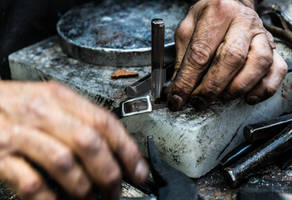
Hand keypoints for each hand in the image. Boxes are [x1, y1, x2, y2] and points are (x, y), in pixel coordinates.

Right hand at [0, 81, 148, 199]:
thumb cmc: (16, 104)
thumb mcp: (51, 101)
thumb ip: (80, 121)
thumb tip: (113, 150)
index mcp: (60, 97)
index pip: (104, 122)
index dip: (127, 150)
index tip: (139, 171)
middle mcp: (42, 113)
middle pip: (89, 143)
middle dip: (109, 173)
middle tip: (115, 190)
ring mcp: (20, 134)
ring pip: (64, 162)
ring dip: (83, 188)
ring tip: (91, 199)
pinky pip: (31, 183)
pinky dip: (49, 198)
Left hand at [167, 0, 287, 110]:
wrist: (232, 4)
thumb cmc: (209, 17)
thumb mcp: (187, 30)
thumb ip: (182, 59)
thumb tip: (177, 89)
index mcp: (217, 13)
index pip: (200, 53)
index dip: (187, 81)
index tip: (177, 98)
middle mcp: (243, 21)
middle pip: (231, 59)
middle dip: (211, 87)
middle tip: (198, 100)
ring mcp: (261, 34)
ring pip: (258, 64)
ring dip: (237, 88)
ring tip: (222, 96)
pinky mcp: (273, 47)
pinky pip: (276, 70)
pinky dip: (263, 88)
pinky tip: (248, 96)